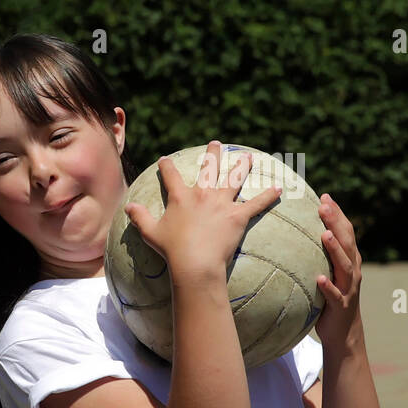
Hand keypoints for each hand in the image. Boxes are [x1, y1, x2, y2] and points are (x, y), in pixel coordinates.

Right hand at [125, 141, 280, 279]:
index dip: (167, 166)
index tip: (165, 159)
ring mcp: (222, 203)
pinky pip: (256, 204)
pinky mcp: (238, 216)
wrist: (194, 264)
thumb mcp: (151, 233)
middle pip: (208, 168)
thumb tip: (128, 206)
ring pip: (234, 179)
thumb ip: (140, 217)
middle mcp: (202, 194)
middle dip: (213, 154)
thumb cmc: (171, 250)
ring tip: (248, 157)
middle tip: (217, 143)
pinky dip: (268, 197)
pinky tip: (279, 189)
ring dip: (242, 166)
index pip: (171, 175)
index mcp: (181, 196)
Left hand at [315, 193, 361, 348]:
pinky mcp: (341, 307)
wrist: (343, 334)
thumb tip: (293, 234)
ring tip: (324, 234)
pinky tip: (320, 278)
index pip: (346, 232)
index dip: (338, 214)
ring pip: (345, 266)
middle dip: (336, 222)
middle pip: (347, 242)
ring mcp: (349, 289)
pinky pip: (335, 295)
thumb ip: (318, 255)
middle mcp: (353, 272)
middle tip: (324, 205)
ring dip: (335, 249)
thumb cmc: (330, 299)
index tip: (325, 196)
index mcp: (350, 261)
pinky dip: (329, 286)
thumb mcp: (327, 273)